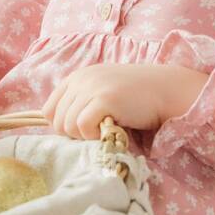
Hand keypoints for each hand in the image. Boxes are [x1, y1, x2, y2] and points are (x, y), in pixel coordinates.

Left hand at [41, 62, 209, 139]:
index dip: (63, 126)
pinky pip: (82, 128)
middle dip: (75, 135)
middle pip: (57, 121)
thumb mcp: (102, 92)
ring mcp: (91, 88)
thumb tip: (62, 130)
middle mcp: (80, 80)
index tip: (84, 131)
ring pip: (68, 127)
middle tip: (99, 133)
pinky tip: (111, 130)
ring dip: (86, 136)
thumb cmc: (136, 97)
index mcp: (76, 78)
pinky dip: (95, 136)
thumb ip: (81, 104)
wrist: (165, 90)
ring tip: (107, 129)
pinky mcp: (103, 99)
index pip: (49, 110)